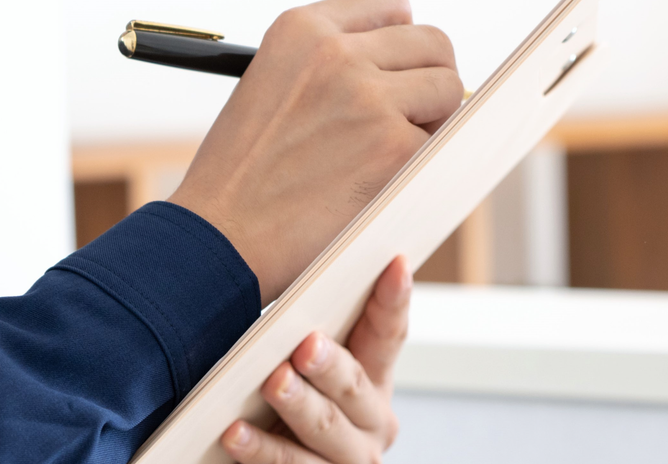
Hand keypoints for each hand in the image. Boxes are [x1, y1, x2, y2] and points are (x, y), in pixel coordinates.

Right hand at [167, 0, 460, 303]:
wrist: (220, 236)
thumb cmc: (240, 176)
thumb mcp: (269, 85)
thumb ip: (327, 63)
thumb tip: (398, 47)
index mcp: (301, 30)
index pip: (391, 11)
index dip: (402, 50)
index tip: (400, 74)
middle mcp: (336, 53)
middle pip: (431, 44)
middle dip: (428, 81)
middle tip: (409, 119)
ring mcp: (369, 98)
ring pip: (447, 89)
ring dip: (432, 120)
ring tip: (389, 153)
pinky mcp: (394, 146)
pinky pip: (441, 143)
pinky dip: (423, 164)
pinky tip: (385, 181)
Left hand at [170, 258, 410, 463]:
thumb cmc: (255, 425)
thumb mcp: (278, 379)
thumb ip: (293, 347)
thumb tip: (282, 301)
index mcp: (370, 385)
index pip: (387, 336)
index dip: (392, 301)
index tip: (394, 264)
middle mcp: (373, 425)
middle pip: (354, 384)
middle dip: (331, 362)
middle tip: (306, 343)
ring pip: (325, 426)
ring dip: (297, 403)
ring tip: (272, 383)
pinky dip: (259, 449)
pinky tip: (233, 433)